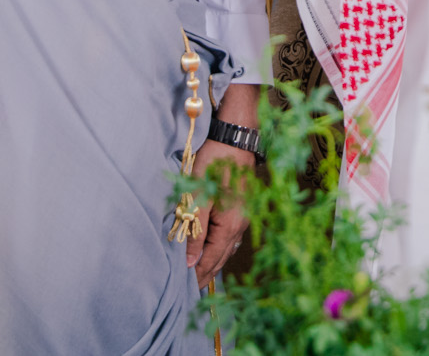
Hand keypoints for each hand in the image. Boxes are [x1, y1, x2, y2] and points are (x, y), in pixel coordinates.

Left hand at [188, 82, 260, 283]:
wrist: (235, 138)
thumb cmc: (214, 165)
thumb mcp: (198, 198)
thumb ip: (194, 231)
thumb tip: (189, 260)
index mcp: (229, 226)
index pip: (211, 260)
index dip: (197, 275)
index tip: (185, 290)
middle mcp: (240, 225)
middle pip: (221, 257)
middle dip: (205, 273)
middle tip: (190, 289)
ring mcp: (243, 216)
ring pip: (226, 247)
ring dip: (212, 261)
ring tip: (197, 273)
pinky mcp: (241, 207)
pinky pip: (229, 236)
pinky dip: (218, 248)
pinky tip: (210, 248)